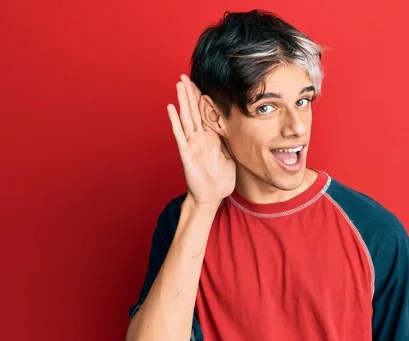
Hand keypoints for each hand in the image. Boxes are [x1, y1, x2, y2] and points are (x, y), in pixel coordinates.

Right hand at [167, 75, 235, 205]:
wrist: (212, 197)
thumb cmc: (221, 179)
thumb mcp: (231, 156)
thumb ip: (230, 142)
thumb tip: (238, 129)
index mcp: (210, 138)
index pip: (205, 114)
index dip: (202, 98)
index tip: (200, 83)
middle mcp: (199, 138)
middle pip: (193, 111)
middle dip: (190, 93)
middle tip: (184, 76)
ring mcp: (191, 144)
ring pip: (186, 118)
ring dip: (182, 101)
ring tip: (178, 84)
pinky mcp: (186, 153)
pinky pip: (180, 135)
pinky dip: (175, 121)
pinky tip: (170, 108)